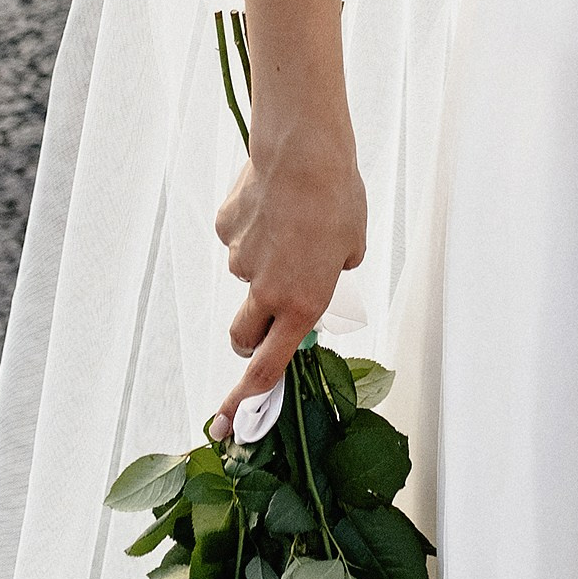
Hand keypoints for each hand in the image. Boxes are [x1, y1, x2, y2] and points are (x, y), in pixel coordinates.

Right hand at [213, 114, 366, 431]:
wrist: (304, 151)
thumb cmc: (337, 196)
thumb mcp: (351, 245)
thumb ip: (334, 271)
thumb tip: (325, 269)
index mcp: (303, 304)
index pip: (268, 369)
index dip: (245, 402)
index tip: (228, 427)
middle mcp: (267, 291)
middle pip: (244, 336)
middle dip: (253, 334)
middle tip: (272, 307)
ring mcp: (241, 261)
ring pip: (245, 275)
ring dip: (262, 261)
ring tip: (290, 220)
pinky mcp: (226, 229)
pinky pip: (237, 236)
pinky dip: (251, 225)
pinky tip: (271, 199)